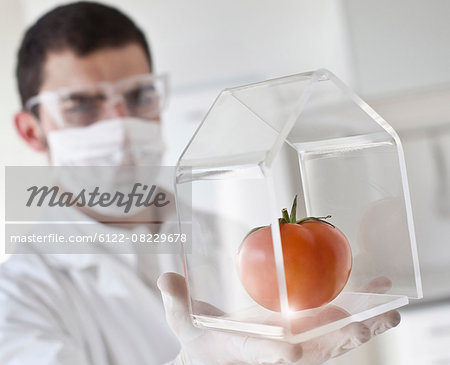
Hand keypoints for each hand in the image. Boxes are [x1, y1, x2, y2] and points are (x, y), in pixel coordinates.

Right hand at [157, 274, 399, 364]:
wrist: (216, 357)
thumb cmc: (199, 342)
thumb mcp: (183, 322)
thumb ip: (176, 301)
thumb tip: (166, 280)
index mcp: (246, 350)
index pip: (262, 354)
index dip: (276, 354)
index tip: (292, 351)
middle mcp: (277, 350)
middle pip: (315, 349)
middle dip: (342, 337)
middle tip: (371, 321)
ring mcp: (294, 343)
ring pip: (333, 339)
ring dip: (362, 324)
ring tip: (390, 308)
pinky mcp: (302, 333)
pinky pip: (333, 324)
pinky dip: (357, 311)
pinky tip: (375, 293)